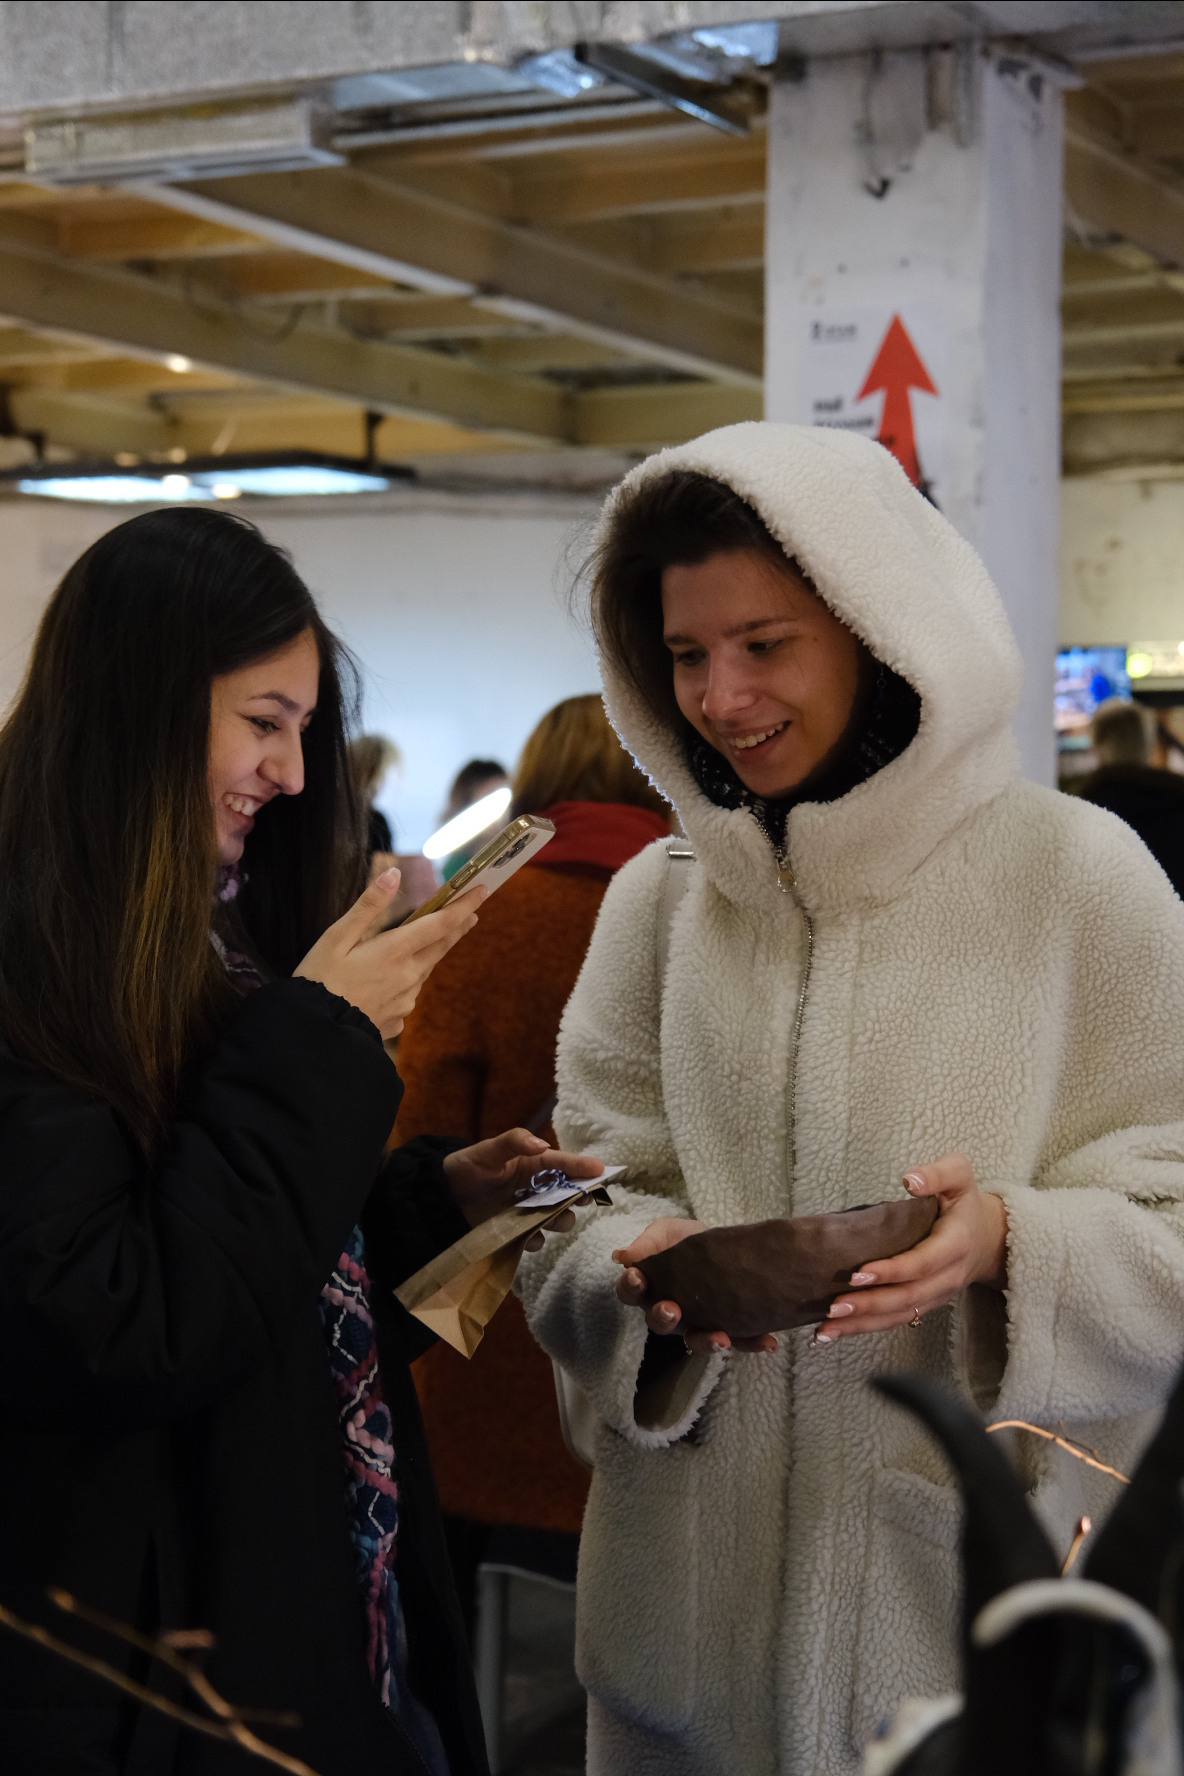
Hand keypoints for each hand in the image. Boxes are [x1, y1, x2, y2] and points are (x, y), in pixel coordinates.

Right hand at [295, 868, 482, 1038]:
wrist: (314, 1034)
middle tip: (472, 912)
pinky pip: (407, 995)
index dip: (464, 905)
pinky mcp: (397, 1020)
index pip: (441, 923)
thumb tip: (394, 874)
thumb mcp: (336, 936)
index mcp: (394, 951)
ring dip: (429, 955)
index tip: (482, 890)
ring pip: (424, 971)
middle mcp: (408, 976)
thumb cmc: (319, 980)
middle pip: (441, 946)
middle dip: (458, 926)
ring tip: (428, 943)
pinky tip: (385, 985)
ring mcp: (405, 1000)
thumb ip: (368, 906)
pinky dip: (403, 984)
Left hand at [443, 1129, 604, 1249]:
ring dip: (559, 1220)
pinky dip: (535, 1239)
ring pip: (557, 1217)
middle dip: (579, 1196)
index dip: (583, 1167)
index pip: (563, 1163)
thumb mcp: (487, 1150)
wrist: (443, 1198)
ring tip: (552, 1220)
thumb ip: (514, 1142)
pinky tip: (528, 1238)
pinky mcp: (517, 1229)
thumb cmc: (467, 1167)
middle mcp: (537, 1186)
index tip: (602, 1170)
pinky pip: (535, 1237)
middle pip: (568, 1193)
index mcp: (533, 1163)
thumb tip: (542, 1144)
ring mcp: (528, 1209)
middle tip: (583, 1200)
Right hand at [613, 1217, 778, 1355]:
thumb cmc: (689, 1238)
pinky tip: (767, 1341)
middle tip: (672, 1310)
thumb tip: (623, 1257)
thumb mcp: (668, 1231)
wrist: (730, 1242)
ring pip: (696, 1340)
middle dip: (664, 1318)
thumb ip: (648, 1242)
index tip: (637, 1276)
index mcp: (651, 1286)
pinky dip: (752, 1343)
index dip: (630, 1287)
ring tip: (722, 1339)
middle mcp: (670, 1311)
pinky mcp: (729, 1328)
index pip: (630, 1292)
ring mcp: (699, 1323)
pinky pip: (739, 1341)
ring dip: (707, 1342)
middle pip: (659, 1323)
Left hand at [815, 1152, 1007, 1342]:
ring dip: (862, 1323)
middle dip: (870, 1304)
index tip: (857, 1273)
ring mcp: (937, 1295)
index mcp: (955, 1244)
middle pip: (907, 1297)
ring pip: (899, 1315)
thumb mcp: (959, 1174)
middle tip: (833, 1306)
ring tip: (826, 1328)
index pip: (921, 1263)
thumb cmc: (963, 1201)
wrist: (987, 1236)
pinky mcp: (925, 1304)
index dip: (891, 1271)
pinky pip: (896, 1319)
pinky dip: (866, 1327)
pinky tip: (834, 1331)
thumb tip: (910, 1179)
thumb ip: (938, 1173)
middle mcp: (948, 1276)